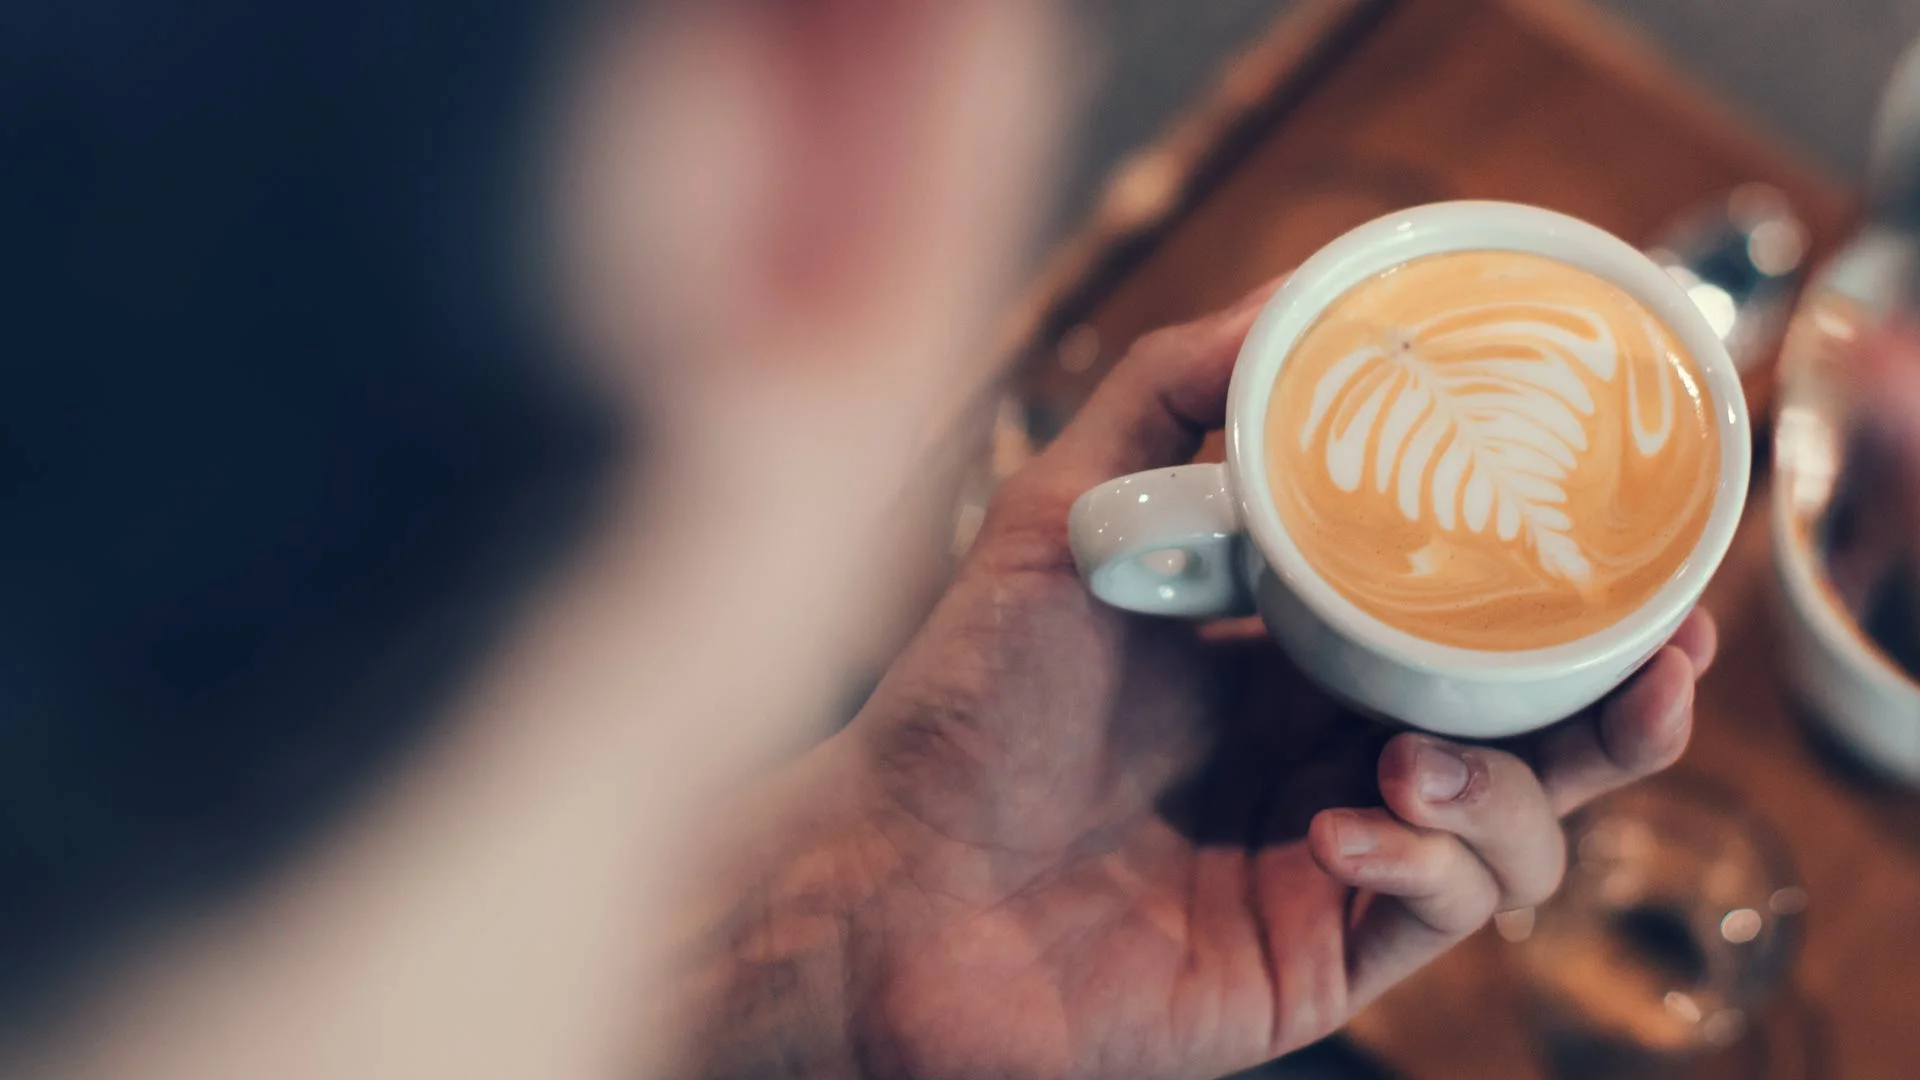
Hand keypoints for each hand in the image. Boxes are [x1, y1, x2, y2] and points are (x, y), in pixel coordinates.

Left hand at [686, 282, 1713, 1079]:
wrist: (883, 879)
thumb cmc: (961, 700)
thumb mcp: (1063, 512)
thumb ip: (1168, 396)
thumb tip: (1294, 296)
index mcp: (1285, 657)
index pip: (1461, 624)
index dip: (1561, 592)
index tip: (1635, 536)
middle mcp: (1323, 754)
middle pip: (1529, 735)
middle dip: (1617, 703)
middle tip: (1666, 653)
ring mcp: (1330, 859)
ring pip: (1518, 836)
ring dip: (1510, 790)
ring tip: (1418, 756)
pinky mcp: (1316, 957)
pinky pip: (1439, 916)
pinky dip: (1429, 865)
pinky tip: (1345, 829)